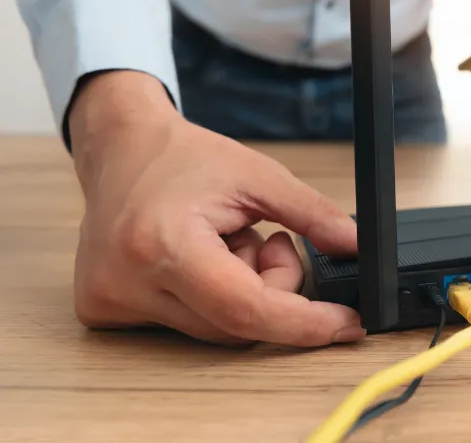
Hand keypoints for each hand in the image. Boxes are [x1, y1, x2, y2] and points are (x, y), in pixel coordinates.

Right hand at [68, 71, 363, 346]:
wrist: (122, 150)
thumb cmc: (184, 157)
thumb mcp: (260, 175)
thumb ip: (313, 215)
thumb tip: (357, 248)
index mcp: (163, 243)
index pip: (244, 308)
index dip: (303, 322)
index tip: (346, 323)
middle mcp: (128, 282)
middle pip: (235, 325)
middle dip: (272, 289)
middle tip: (270, 240)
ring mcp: (110, 301)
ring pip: (214, 329)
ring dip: (240, 292)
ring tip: (228, 240)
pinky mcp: (104, 310)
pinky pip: (185, 324)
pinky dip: (209, 297)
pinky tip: (200, 256)